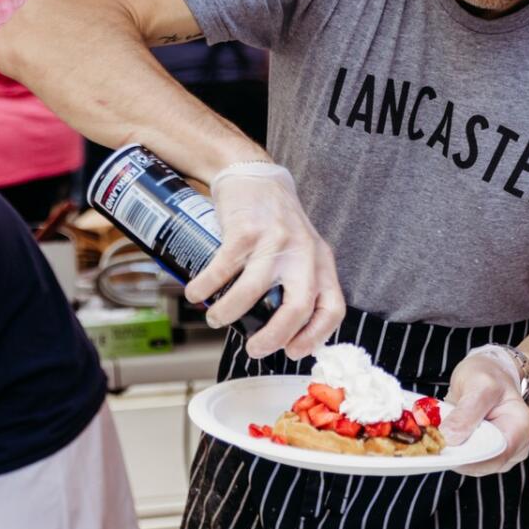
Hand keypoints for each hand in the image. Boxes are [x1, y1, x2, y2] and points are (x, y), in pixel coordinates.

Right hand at [186, 168, 344, 359]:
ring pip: (252, 291)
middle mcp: (303, 253)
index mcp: (321, 263)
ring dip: (228, 314)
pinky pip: (222, 269)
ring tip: (216, 319)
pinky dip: (205, 287)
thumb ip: (301, 285)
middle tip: (254, 350)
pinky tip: (196, 294)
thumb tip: (286, 336)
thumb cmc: (277, 223)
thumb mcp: (303, 252)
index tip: (292, 352)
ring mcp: (275, 240)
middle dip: (272, 337)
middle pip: (297, 307)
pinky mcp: (245, 230)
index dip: (315, 337)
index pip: (332, 308)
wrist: (255, 177)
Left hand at [441, 352, 528, 476]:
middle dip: (458, 455)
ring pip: (473, 465)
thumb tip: (448, 439)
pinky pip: (467, 460)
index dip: (469, 456)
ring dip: (453, 454)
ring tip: (436, 437)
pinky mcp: (485, 454)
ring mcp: (501, 453)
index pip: (497, 454)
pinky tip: (441, 439)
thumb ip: (466, 412)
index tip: (443, 447)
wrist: (488, 374)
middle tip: (433, 441)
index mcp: (521, 427)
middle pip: (484, 463)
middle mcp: (516, 446)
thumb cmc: (489, 375)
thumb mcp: (479, 384)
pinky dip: (453, 452)